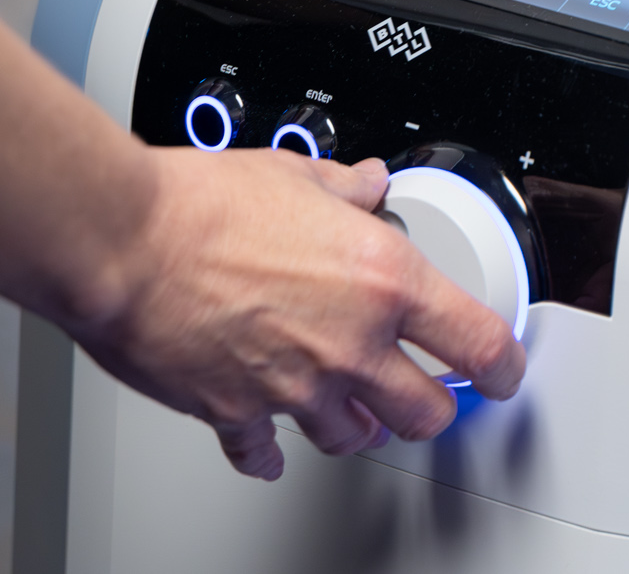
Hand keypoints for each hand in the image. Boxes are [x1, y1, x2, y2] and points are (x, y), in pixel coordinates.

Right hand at [70, 149, 526, 480]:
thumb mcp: (297, 175)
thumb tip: (367, 183)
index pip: (478, 341)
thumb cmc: (201, 206)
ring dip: (360, 425)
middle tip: (433, 397)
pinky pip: (265, 452)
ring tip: (356, 411)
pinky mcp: (237, 414)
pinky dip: (269, 452)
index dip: (505, 363)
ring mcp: (295, 387)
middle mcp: (350, 344)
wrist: (122, 244)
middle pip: (426, 411)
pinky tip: (270, 445)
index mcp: (385, 281)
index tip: (507, 368)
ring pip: (355, 437)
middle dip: (436, 407)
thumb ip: (346, 188)